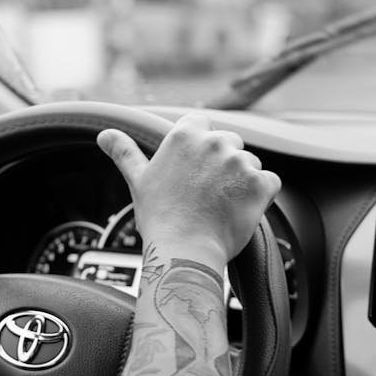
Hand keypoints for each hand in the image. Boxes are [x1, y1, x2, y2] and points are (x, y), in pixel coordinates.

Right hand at [97, 113, 280, 265]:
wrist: (184, 252)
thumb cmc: (159, 218)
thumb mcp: (139, 180)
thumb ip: (126, 152)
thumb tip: (105, 134)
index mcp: (185, 135)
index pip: (201, 123)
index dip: (200, 146)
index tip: (194, 168)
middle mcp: (215, 142)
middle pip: (229, 142)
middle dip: (222, 164)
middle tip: (206, 192)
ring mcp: (240, 162)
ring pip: (250, 163)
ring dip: (242, 180)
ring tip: (221, 205)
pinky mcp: (261, 183)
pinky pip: (270, 182)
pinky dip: (261, 196)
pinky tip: (241, 210)